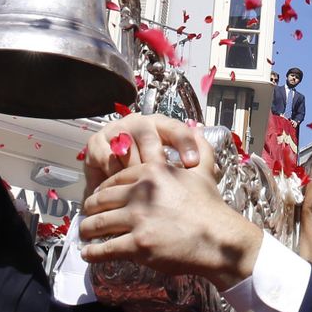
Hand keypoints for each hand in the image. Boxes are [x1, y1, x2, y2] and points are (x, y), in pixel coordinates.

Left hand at [77, 130, 262, 290]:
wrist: (219, 238)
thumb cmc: (211, 206)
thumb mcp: (205, 169)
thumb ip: (198, 145)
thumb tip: (196, 127)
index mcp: (152, 172)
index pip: (115, 178)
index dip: (103, 189)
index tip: (99, 197)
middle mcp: (141, 193)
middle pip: (101, 199)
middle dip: (90, 208)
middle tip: (87, 215)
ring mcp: (138, 219)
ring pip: (98, 224)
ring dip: (87, 230)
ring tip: (84, 233)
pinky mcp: (138, 244)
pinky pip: (105, 249)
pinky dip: (93, 252)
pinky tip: (89, 253)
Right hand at [84, 113, 205, 198]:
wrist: (112, 176)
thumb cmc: (147, 170)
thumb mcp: (173, 166)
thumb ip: (194, 165)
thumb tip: (214, 171)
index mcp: (161, 125)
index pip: (176, 128)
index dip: (186, 144)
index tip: (193, 163)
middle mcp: (138, 123)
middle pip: (148, 135)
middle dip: (155, 159)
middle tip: (161, 179)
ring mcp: (116, 131)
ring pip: (127, 147)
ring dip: (133, 168)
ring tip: (141, 188)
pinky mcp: (96, 144)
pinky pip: (105, 158)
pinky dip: (113, 173)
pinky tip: (119, 188)